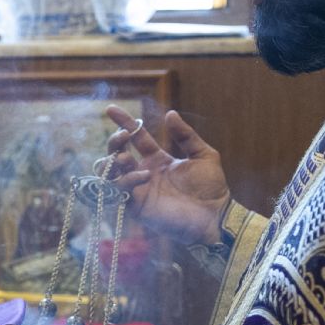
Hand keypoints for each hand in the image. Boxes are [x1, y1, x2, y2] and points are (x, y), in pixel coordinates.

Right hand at [104, 105, 230, 245]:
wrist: (215, 214)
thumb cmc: (212, 187)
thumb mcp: (203, 154)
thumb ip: (186, 135)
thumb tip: (170, 114)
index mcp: (157, 159)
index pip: (135, 137)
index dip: (123, 122)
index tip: (111, 109)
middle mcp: (143, 172)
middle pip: (116, 154)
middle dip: (114, 142)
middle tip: (123, 136)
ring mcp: (139, 189)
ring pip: (109, 174)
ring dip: (113, 163)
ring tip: (126, 158)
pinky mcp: (137, 206)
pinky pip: (119, 192)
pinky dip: (126, 181)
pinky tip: (143, 176)